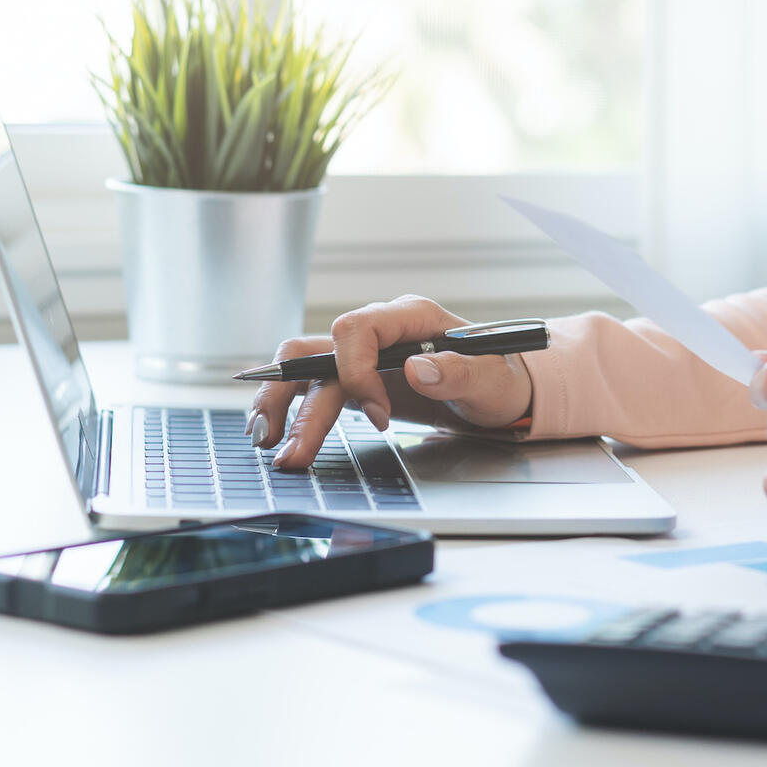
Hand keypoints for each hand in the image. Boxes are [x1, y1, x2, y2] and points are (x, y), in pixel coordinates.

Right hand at [248, 296, 533, 468]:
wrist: (497, 393)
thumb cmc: (498, 380)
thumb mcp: (492, 381)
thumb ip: (461, 373)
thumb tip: (420, 368)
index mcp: (411, 317)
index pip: (357, 329)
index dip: (356, 372)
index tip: (379, 417)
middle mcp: (380, 331)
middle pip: (319, 353)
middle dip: (299, 401)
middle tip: (290, 449)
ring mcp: (364, 355)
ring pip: (305, 369)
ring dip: (282, 405)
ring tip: (267, 445)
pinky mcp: (356, 380)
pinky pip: (312, 386)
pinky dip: (291, 409)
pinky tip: (277, 435)